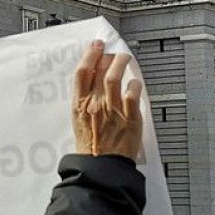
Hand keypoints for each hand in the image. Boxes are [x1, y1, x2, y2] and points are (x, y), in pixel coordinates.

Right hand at [71, 40, 143, 159]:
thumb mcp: (79, 122)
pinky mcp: (129, 117)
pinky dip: (135, 85)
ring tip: (125, 59)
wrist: (102, 167)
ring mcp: (112, 110)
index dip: (89, 55)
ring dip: (121, 63)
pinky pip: (132, 93)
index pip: (81, 72)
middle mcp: (94, 105)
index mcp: (79, 105)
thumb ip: (85, 103)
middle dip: (107, 56)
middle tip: (113, 53)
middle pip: (99, 70)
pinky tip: (135, 83)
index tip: (95, 47)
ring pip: (114, 77)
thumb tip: (93, 87)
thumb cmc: (91, 148)